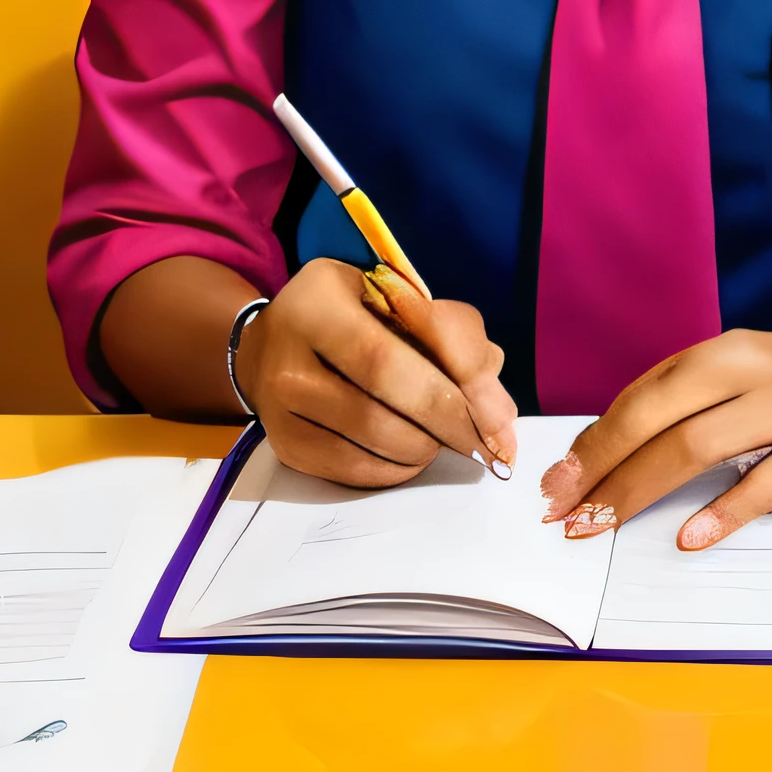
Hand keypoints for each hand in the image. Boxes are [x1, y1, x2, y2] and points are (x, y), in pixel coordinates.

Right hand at [236, 255, 517, 485]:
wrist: (272, 345)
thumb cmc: (353, 314)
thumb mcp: (400, 299)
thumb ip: (454, 337)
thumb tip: (499, 414)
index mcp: (318, 301)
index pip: (389, 357)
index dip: (450, 392)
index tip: (497, 419)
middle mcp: (287, 356)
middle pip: (381, 410)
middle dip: (447, 429)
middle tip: (485, 442)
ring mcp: (279, 408)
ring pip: (372, 445)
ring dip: (426, 450)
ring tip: (442, 435)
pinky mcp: (285, 447)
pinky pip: (356, 472)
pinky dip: (398, 469)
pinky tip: (412, 451)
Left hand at [538, 325, 771, 550]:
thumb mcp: (736, 371)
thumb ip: (681, 402)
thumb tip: (603, 454)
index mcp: (721, 352)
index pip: (642, 398)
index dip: (594, 444)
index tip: (558, 485)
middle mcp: (753, 371)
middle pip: (661, 421)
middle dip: (605, 471)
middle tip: (568, 514)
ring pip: (702, 447)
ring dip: (643, 491)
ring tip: (605, 526)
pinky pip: (769, 482)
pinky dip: (725, 511)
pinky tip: (691, 536)